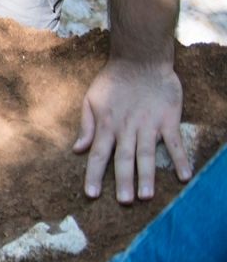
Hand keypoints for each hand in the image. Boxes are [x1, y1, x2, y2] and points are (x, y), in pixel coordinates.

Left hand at [74, 59, 187, 202]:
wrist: (140, 59)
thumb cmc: (113, 80)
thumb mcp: (91, 99)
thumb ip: (86, 126)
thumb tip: (78, 149)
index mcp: (106, 125)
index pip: (97, 155)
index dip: (93, 175)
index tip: (91, 195)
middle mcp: (126, 129)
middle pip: (123, 159)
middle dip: (123, 181)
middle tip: (124, 202)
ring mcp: (148, 125)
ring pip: (147, 154)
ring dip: (147, 175)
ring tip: (147, 196)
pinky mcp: (168, 119)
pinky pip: (174, 142)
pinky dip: (180, 158)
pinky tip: (184, 176)